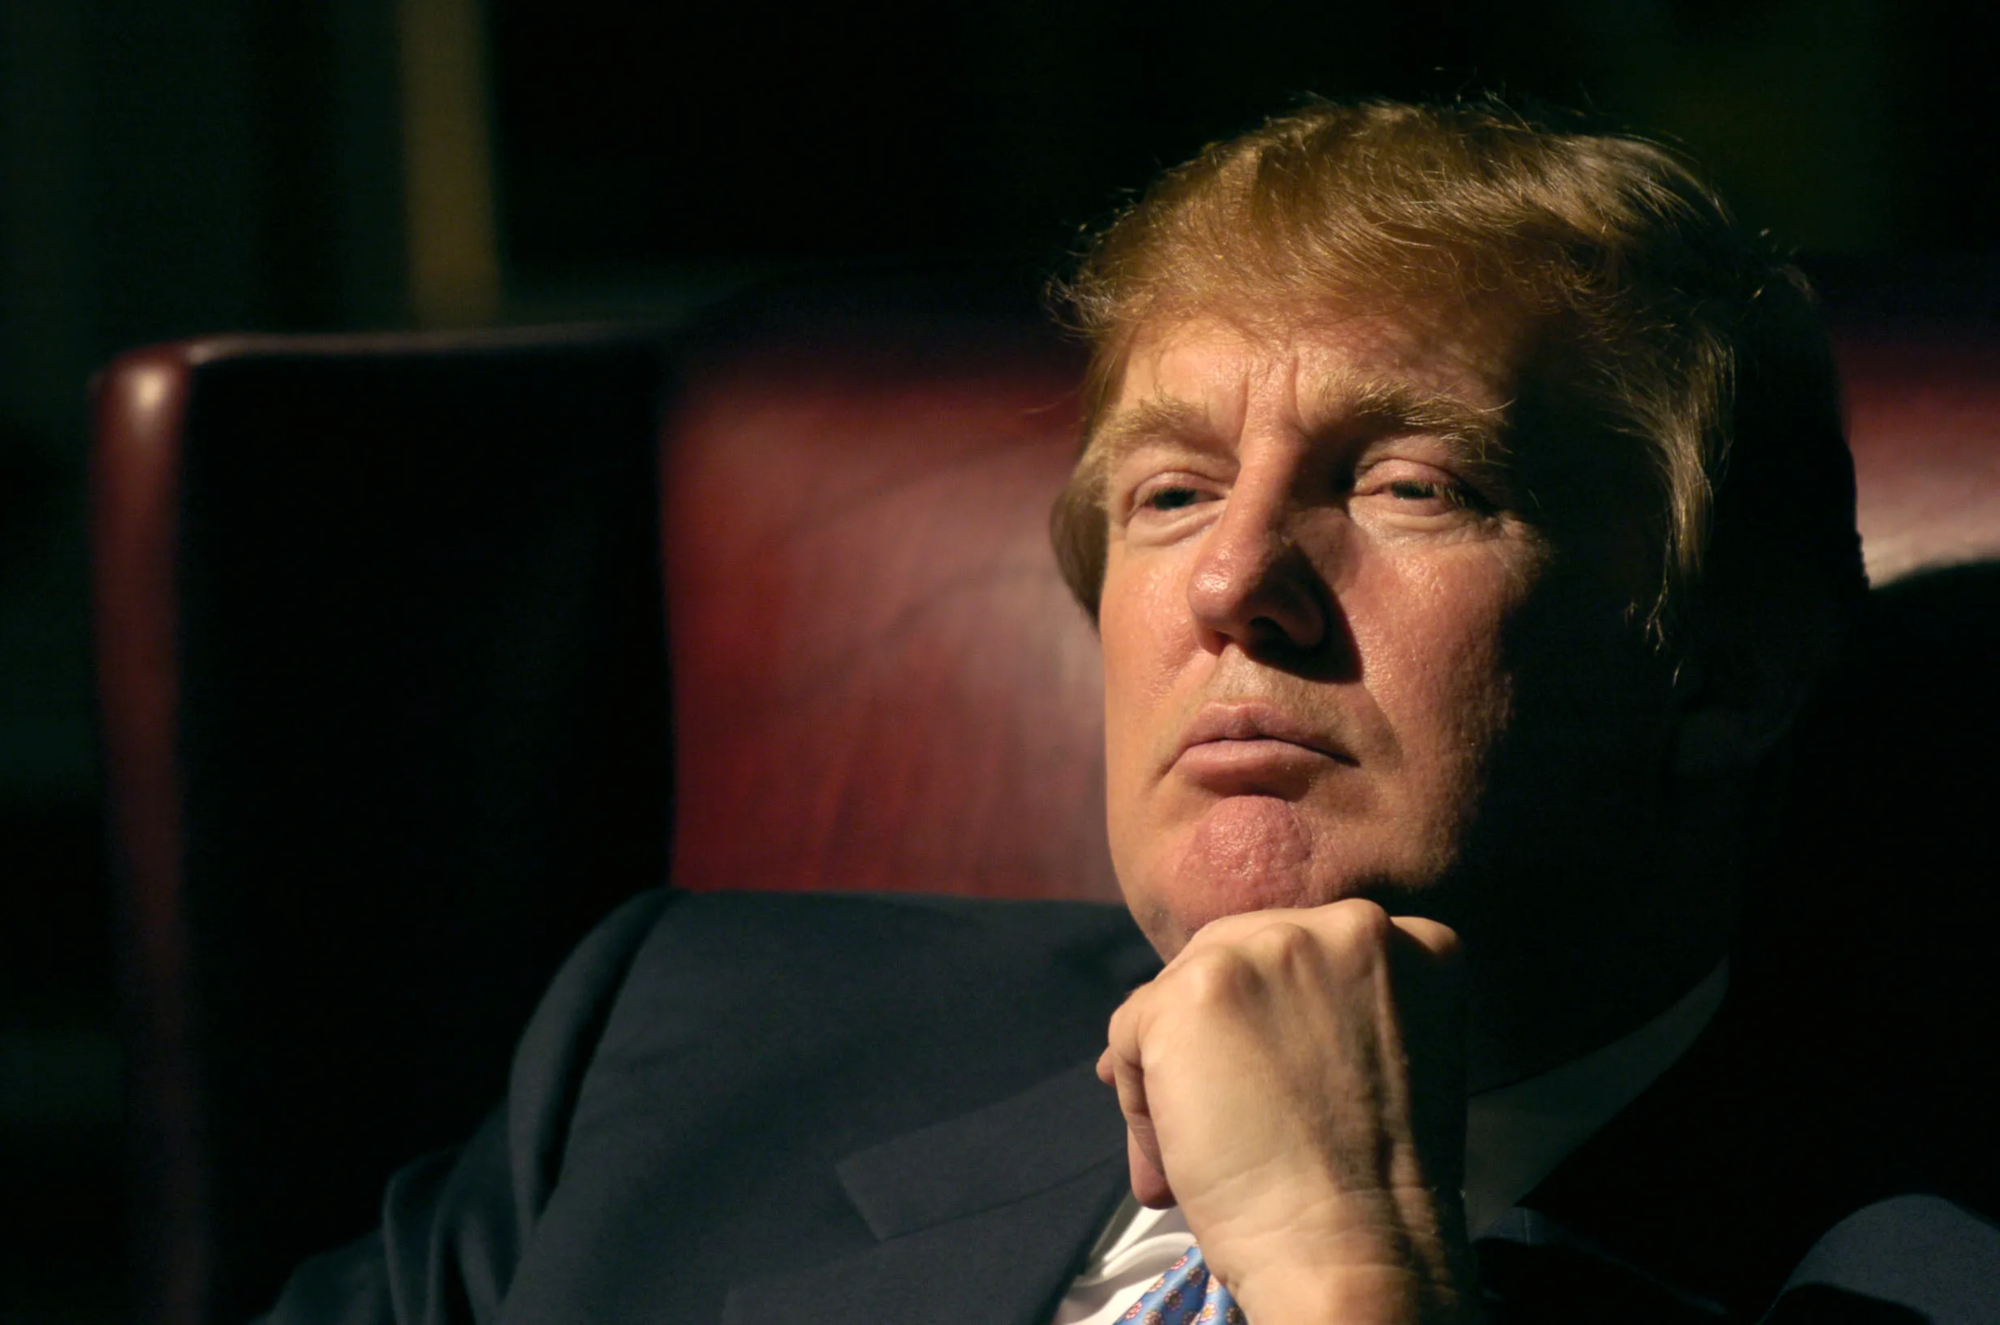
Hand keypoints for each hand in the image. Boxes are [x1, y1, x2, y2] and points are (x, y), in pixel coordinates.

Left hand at [1096, 900, 1476, 1323]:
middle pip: (1234, 954)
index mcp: (1407, 942)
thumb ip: (1324, 1011)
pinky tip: (1171, 1157)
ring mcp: (1270, 948)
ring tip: (1188, 1150)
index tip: (1265, 1077)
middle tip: (1212, 1114)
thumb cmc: (1378, 1187)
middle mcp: (1346, 924)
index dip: (1269, 1016)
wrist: (1356, 1246)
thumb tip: (1210, 1029)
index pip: (1303, 953)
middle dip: (1211, 1035)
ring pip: (1180, 993)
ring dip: (1173, 1068)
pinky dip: (1140, 1098)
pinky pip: (1134, 1029)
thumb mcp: (1388, 1057)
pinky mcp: (1197, 987)